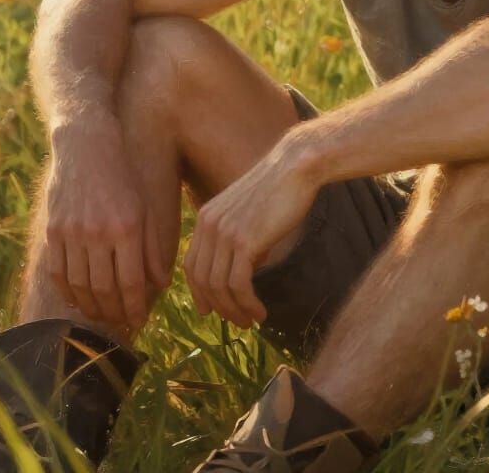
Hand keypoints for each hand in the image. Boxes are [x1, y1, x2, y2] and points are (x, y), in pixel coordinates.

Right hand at [45, 128, 171, 331]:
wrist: (86, 147)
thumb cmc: (124, 177)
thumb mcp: (146, 207)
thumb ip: (153, 247)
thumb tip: (162, 284)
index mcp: (127, 227)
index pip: (132, 282)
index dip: (136, 307)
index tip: (141, 321)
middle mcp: (99, 232)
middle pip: (104, 289)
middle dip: (115, 313)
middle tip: (122, 323)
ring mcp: (72, 233)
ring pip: (80, 286)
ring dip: (91, 308)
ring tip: (102, 316)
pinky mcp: (53, 231)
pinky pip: (58, 273)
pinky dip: (68, 293)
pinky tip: (78, 300)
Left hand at [183, 144, 317, 328]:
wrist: (296, 167)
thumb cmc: (279, 189)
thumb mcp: (248, 214)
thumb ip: (240, 240)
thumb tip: (246, 271)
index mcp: (206, 218)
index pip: (192, 264)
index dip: (198, 292)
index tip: (210, 310)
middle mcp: (209, 226)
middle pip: (202, 280)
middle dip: (218, 307)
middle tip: (237, 322)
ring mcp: (225, 234)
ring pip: (219, 287)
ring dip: (235, 311)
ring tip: (252, 320)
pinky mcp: (244, 241)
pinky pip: (238, 285)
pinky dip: (247, 304)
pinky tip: (261, 312)